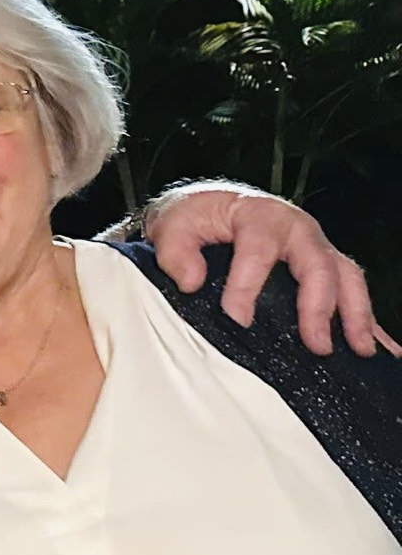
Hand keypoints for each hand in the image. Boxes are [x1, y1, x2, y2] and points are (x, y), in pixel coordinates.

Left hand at [144, 182, 391, 358]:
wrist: (212, 205)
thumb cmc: (199, 215)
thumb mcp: (176, 224)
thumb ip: (176, 251)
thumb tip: (191, 281)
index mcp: (260, 216)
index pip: (258, 250)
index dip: (247, 285)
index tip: (237, 317)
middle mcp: (297, 229)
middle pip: (318, 266)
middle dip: (319, 307)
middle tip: (315, 345)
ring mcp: (315, 247)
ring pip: (347, 277)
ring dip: (356, 314)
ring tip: (359, 349)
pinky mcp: (323, 264)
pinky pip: (351, 291)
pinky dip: (368, 318)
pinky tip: (379, 346)